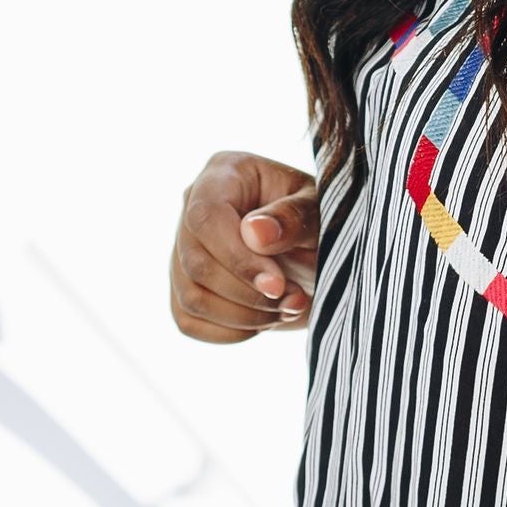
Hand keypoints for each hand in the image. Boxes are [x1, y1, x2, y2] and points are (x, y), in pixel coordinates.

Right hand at [170, 152, 320, 343]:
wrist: (321, 254)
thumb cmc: (323, 223)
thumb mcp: (321, 213)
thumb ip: (295, 218)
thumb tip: (254, 233)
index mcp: (224, 174)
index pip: (206, 217)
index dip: (237, 258)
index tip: (277, 285)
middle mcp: (193, 206)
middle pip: (196, 262)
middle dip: (248, 293)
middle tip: (295, 300)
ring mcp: (183, 249)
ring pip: (192, 297)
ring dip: (244, 317)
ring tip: (288, 308)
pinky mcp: (185, 288)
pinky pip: (190, 322)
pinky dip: (231, 332)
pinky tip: (265, 321)